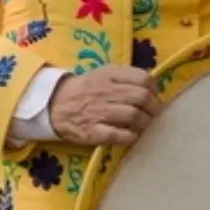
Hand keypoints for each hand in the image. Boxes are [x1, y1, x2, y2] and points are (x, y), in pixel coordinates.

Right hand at [46, 66, 162, 146]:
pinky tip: (131, 135)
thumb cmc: (85, 89)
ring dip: (145, 123)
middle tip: (152, 114)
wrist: (54, 105)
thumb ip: (125, 76)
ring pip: (134, 116)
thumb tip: (152, 87)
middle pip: (142, 98)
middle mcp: (105, 91)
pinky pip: (120, 135)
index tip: (154, 96)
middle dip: (153, 108)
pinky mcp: (93, 132)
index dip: (154, 89)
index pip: (143, 79)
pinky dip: (131, 136)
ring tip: (143, 125)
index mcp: (109, 75)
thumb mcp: (103, 73)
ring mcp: (99, 112)